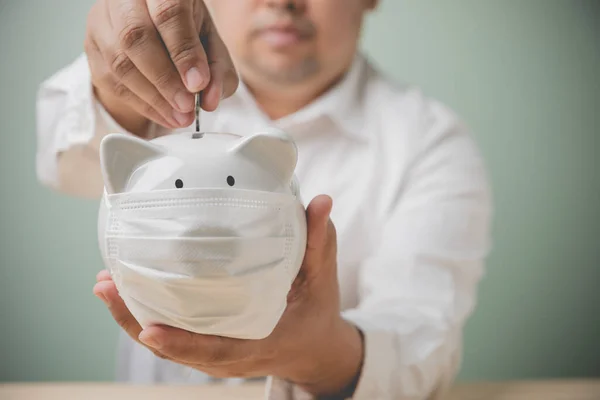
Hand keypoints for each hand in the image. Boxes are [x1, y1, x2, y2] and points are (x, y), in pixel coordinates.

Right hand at [84, 0, 237, 133]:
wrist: (152, 25)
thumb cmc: (186, 30)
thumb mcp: (211, 42)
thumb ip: (216, 68)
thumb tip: (210, 100)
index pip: (168, 13)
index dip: (183, 52)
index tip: (198, 84)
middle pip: (136, 36)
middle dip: (165, 80)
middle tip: (187, 106)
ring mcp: (102, 18)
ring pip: (119, 61)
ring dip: (152, 97)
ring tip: (179, 116)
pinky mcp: (90, 44)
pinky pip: (110, 80)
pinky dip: (140, 103)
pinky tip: (163, 114)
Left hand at [94, 195, 363, 396]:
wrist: (313, 344)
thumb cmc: (317, 311)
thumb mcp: (323, 278)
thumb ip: (319, 241)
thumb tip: (321, 201)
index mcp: (261, 342)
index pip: (218, 351)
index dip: (184, 344)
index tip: (150, 329)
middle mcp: (232, 356)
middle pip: (178, 348)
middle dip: (136, 323)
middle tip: (106, 288)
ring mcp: (216, 353)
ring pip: (168, 343)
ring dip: (131, 318)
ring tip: (103, 286)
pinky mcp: (208, 343)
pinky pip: (172, 334)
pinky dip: (143, 316)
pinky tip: (123, 290)